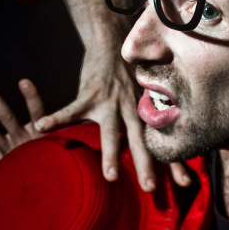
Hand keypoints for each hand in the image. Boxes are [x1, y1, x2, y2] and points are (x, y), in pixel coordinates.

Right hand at [33, 55, 194, 188]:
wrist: (113, 40)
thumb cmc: (132, 73)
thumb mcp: (149, 93)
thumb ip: (156, 117)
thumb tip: (168, 134)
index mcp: (146, 113)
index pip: (162, 141)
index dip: (175, 162)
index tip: (186, 184)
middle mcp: (131, 108)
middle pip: (139, 141)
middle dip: (145, 165)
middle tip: (151, 189)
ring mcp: (109, 101)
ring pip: (110, 132)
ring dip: (111, 154)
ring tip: (110, 177)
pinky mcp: (89, 92)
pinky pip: (70, 109)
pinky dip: (55, 119)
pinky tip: (41, 128)